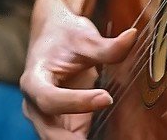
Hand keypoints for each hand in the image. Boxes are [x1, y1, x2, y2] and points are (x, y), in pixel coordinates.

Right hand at [21, 0, 136, 138]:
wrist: (53, 37)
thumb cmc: (66, 36)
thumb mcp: (85, 38)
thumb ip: (107, 46)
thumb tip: (132, 37)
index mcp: (34, 80)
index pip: (50, 99)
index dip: (76, 102)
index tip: (106, 98)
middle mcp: (34, 104)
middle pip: (49, 133)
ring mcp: (46, 118)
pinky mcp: (61, 126)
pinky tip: (107, 139)